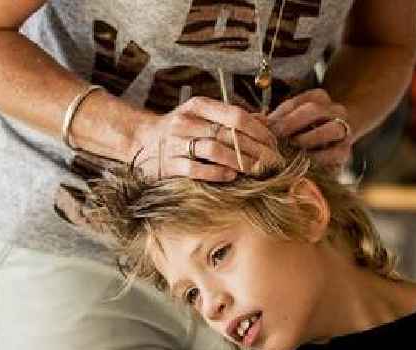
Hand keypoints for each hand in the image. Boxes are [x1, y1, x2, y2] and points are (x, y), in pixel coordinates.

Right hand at [131, 96, 279, 181]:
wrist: (141, 141)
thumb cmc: (182, 129)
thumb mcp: (204, 116)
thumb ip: (233, 118)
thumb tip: (266, 121)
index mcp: (198, 106)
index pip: (236, 115)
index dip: (259, 130)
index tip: (274, 144)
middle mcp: (186, 121)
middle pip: (229, 134)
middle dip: (256, 149)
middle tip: (272, 162)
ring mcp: (176, 143)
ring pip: (214, 150)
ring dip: (239, 162)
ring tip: (256, 170)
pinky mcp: (169, 165)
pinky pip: (197, 169)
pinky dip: (217, 173)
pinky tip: (232, 176)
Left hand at [267, 89, 352, 168]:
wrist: (335, 142)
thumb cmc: (305, 130)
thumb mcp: (291, 119)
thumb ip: (276, 120)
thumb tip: (255, 121)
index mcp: (318, 97)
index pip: (296, 102)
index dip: (278, 115)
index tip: (265, 127)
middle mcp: (335, 109)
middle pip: (313, 110)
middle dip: (291, 124)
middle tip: (275, 137)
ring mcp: (344, 129)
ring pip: (330, 129)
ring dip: (307, 139)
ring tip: (292, 148)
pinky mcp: (345, 151)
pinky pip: (334, 153)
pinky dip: (319, 158)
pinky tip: (305, 161)